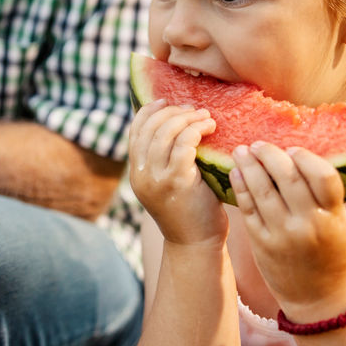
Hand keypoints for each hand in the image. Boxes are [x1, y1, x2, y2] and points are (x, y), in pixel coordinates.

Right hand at [129, 101, 224, 246]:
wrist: (196, 244)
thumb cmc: (191, 211)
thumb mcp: (170, 183)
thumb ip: (167, 159)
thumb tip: (177, 124)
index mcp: (136, 173)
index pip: (135, 130)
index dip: (150, 110)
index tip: (168, 101)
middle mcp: (140, 175)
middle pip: (150, 127)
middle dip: (173, 111)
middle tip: (195, 110)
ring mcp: (155, 179)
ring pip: (166, 132)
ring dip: (187, 118)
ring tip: (206, 117)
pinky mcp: (176, 182)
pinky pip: (183, 144)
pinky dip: (196, 130)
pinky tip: (210, 129)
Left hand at [230, 143, 345, 322]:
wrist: (320, 299)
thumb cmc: (333, 255)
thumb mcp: (340, 224)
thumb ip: (323, 196)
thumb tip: (298, 160)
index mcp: (333, 217)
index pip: (322, 175)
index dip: (306, 157)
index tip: (293, 150)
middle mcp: (308, 224)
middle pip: (287, 177)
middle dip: (270, 154)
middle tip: (259, 144)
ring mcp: (282, 234)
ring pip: (262, 190)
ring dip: (249, 166)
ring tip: (241, 151)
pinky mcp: (261, 243)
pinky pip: (248, 209)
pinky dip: (240, 187)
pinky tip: (235, 173)